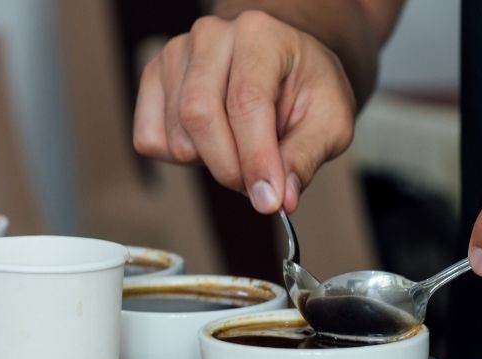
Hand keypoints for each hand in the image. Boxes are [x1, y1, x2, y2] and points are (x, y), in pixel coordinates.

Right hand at [133, 10, 356, 212]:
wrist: (283, 65)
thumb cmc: (306, 88)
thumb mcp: (330, 121)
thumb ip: (305, 158)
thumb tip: (282, 198)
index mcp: (260, 35)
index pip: (246, 101)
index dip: (256, 159)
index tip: (269, 200)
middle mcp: (211, 35)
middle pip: (199, 116)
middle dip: (230, 168)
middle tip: (258, 186)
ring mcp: (175, 54)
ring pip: (176, 136)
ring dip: (210, 163)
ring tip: (242, 148)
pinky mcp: (153, 80)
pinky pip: (151, 139)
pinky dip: (182, 157)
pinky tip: (212, 141)